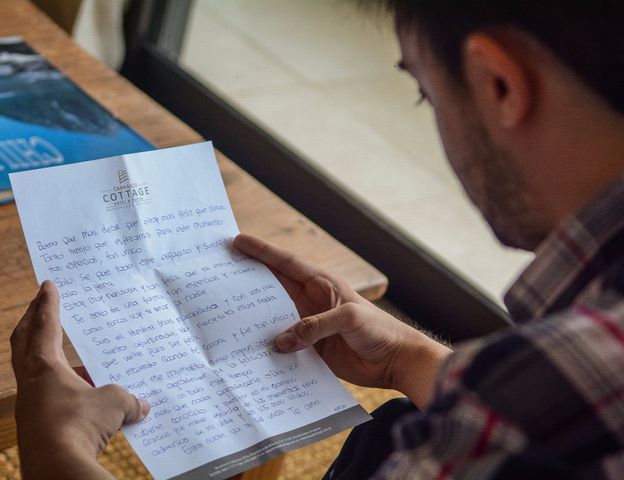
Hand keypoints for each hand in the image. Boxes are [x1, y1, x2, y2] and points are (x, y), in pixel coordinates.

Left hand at [11, 280, 149, 479]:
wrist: (56, 469)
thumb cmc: (79, 427)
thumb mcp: (112, 404)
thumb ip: (127, 398)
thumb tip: (142, 406)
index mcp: (44, 367)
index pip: (45, 326)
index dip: (48, 304)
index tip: (49, 285)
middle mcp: (31, 383)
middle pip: (24, 342)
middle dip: (33, 321)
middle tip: (42, 305)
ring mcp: (30, 405)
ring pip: (35, 371)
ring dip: (50, 358)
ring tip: (74, 357)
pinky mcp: (37, 426)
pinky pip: (48, 398)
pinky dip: (63, 389)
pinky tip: (84, 398)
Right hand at [233, 234, 451, 407]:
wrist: (395, 360)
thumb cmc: (379, 330)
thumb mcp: (349, 319)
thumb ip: (315, 326)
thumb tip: (280, 342)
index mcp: (321, 284)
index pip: (285, 263)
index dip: (261, 252)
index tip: (237, 241)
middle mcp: (310, 302)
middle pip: (273, 287)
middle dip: (248, 280)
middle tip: (219, 275)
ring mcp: (308, 325)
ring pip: (273, 316)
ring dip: (254, 316)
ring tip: (224, 315)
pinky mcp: (309, 349)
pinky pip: (283, 345)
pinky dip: (268, 346)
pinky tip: (250, 350)